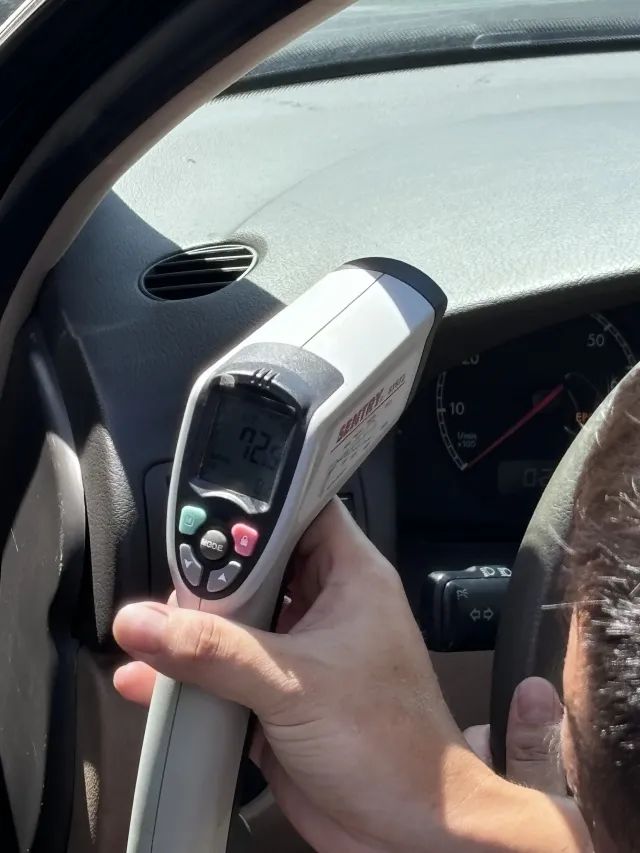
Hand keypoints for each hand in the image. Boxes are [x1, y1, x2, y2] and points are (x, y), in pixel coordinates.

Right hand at [114, 502, 588, 852]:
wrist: (407, 833)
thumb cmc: (396, 749)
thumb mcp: (295, 685)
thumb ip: (215, 651)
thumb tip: (149, 622)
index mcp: (351, 579)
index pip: (301, 511)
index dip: (256, 509)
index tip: (206, 516)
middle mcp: (326, 608)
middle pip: (258, 566)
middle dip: (214, 575)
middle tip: (174, 583)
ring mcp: (302, 653)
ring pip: (239, 620)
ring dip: (198, 627)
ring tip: (156, 627)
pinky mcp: (280, 696)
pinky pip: (228, 670)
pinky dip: (194, 674)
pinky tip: (155, 678)